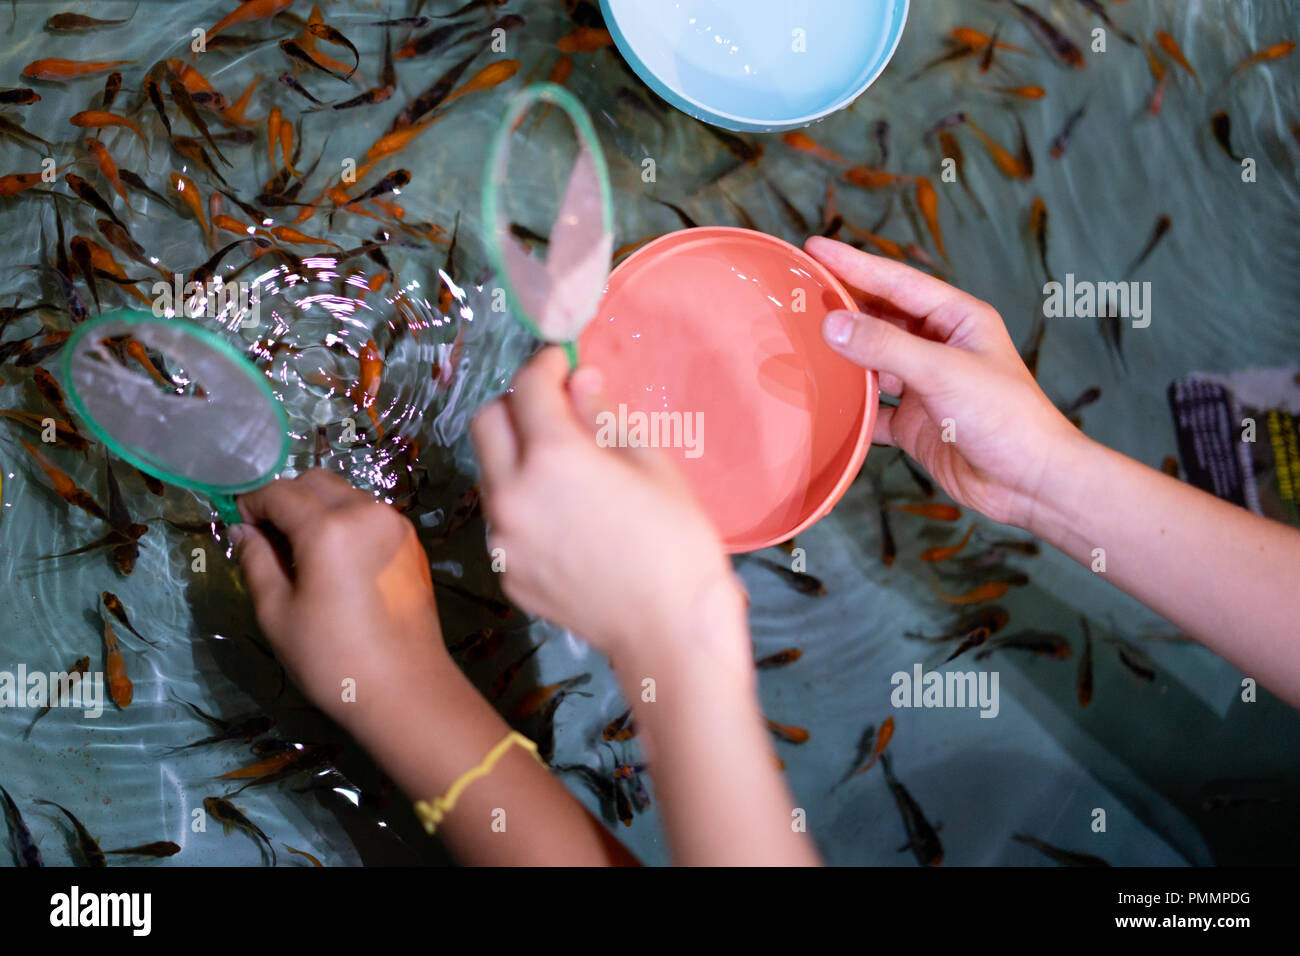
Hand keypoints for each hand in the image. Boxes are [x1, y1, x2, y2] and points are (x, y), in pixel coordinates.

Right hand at [230, 469, 447, 733]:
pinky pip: (370, 515)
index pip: (279, 492)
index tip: (242, 528)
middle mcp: (367, 513)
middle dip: (287, 499)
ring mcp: (396, 524)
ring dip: (319, 508)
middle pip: (316, 481)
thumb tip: (242, 530)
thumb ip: (256, 561)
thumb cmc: (332, 659)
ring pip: (346, 494)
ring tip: (303, 554)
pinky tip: (338, 563)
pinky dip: (347, 522)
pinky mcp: (412, 542)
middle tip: (271, 540)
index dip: (253, 504)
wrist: (406, 690)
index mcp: (329, 528)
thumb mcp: (277, 613)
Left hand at [470, 348, 748, 672]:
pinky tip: (565, 521)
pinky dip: (524, 506)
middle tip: (553, 409)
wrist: (668, 631)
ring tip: (563, 471)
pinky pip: (504, 522)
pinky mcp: (506, 573)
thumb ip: (604, 417)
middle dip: (515, 404)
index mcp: (552, 456)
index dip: (545, 364)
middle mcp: (512, 492)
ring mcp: (503, 538)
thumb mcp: (651, 465)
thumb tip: (579, 380)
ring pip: (489, 474)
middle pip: (486, 423)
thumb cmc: (675, 542)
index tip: (561, 362)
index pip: (529, 387)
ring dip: (515, 456)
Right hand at [805, 236, 1084, 529]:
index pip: (897, 283)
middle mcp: (939, 348)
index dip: (854, 265)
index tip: (815, 247)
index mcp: (957, 320)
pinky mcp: (914, 423)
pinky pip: (872, 409)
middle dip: (842, 306)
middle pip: (881, 318)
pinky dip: (849, 407)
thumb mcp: (942, 372)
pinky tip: (822, 402)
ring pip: (872, 363)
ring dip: (841, 357)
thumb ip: (885, 347)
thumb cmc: (1006, 417)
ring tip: (798, 343)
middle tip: (798, 292)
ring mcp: (924, 386)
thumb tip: (833, 324)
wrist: (1027, 483)